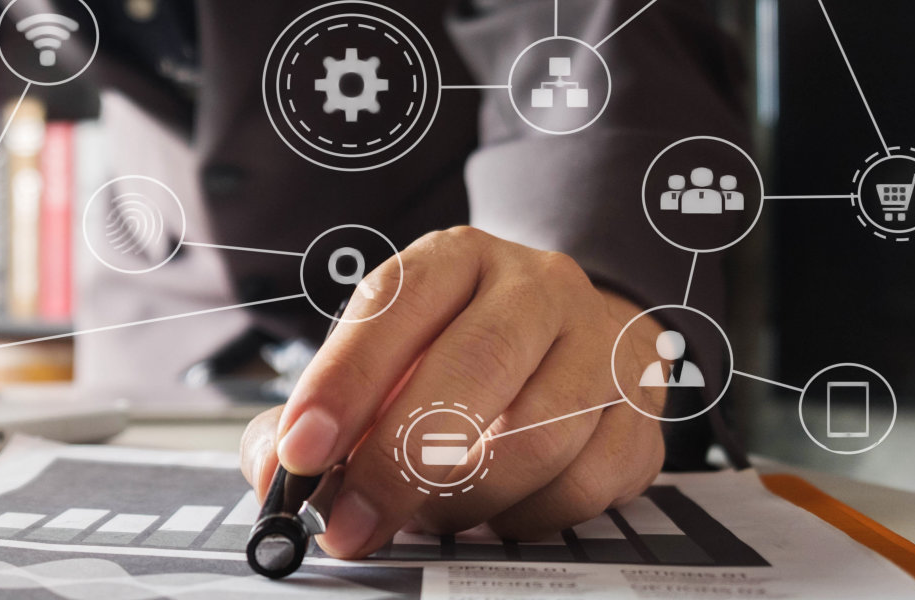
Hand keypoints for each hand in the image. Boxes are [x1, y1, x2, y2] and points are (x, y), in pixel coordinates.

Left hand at [239, 225, 666, 557]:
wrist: (568, 342)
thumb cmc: (453, 357)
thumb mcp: (379, 361)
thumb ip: (316, 413)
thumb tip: (272, 469)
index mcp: (456, 259)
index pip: (395, 305)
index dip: (343, 383)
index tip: (301, 451)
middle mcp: (538, 287)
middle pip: (474, 368)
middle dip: (397, 461)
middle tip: (349, 521)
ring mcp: (602, 346)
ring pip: (535, 436)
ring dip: (462, 498)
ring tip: (424, 514)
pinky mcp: (641, 414)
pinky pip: (584, 485)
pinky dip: (524, 518)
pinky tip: (493, 512)